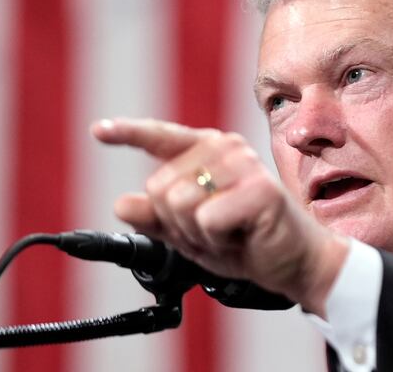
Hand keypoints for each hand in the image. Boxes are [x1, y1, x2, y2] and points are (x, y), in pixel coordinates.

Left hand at [91, 117, 346, 315]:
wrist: (294, 263)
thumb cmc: (246, 241)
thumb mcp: (191, 233)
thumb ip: (156, 218)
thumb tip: (123, 204)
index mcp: (208, 151)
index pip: (161, 137)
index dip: (128, 133)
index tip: (98, 131)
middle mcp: (225, 148)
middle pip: (158, 187)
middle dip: (176, 224)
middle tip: (213, 232)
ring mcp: (243, 165)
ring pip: (178, 203)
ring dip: (196, 234)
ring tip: (228, 234)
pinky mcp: (259, 189)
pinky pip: (206, 219)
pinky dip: (217, 241)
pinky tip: (242, 237)